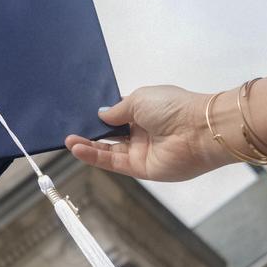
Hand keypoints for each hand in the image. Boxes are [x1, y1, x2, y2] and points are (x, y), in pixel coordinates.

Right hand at [64, 85, 235, 180]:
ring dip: (88, 145)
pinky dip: (94, 156)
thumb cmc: (173, 107)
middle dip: (91, 131)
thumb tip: (101, 115)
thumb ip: (117, 110)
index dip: (101, 114)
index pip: (118, 114)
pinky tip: (77, 149)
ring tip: (68, 141)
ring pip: (109, 150)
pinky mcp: (140, 168)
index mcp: (145, 111)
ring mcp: (141, 151)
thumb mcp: (139, 99)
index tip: (82, 113)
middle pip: (111, 134)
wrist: (198, 131)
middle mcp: (143, 131)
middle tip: (70, 129)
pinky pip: (113, 162)